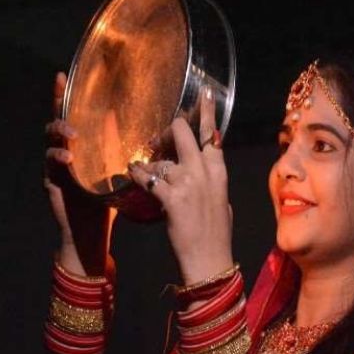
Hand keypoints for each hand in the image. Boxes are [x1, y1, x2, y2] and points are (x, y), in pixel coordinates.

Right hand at [44, 72, 116, 274]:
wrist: (91, 230)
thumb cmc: (103, 202)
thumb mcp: (113, 169)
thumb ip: (114, 145)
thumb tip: (125, 121)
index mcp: (78, 148)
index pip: (71, 116)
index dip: (65, 96)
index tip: (63, 75)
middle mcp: (63, 152)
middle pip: (55, 121)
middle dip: (57, 103)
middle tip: (61, 89)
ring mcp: (54, 166)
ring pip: (49, 139)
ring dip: (60, 132)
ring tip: (73, 135)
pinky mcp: (50, 180)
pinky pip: (49, 163)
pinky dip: (57, 158)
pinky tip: (68, 158)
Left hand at [127, 87, 233, 283]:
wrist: (209, 259)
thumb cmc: (216, 235)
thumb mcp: (221, 202)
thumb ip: (212, 181)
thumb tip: (204, 170)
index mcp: (220, 172)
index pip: (213, 135)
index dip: (207, 113)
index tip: (205, 94)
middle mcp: (205, 172)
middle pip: (184, 133)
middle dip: (168, 132)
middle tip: (159, 139)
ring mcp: (188, 184)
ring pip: (161, 158)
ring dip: (150, 164)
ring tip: (143, 170)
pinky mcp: (171, 198)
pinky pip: (149, 178)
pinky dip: (138, 175)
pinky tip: (131, 172)